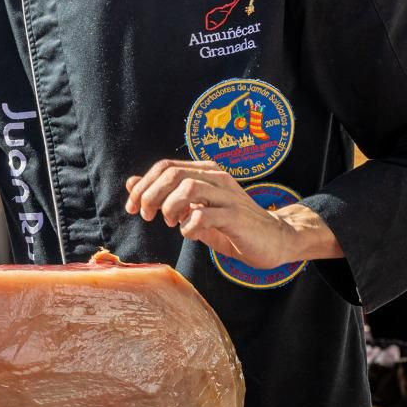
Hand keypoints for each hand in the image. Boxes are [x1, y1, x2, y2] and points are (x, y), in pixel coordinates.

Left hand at [124, 160, 341, 269]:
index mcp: (205, 172)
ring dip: (170, 207)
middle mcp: (217, 178)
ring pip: (188, 188)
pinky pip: (204, 215)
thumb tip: (131, 183)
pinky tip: (190, 233)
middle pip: (172, 174)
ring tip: (170, 223)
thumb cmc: (231, 227)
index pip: (164, 167)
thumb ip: (165, 196)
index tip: (132, 207)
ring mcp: (228, 196)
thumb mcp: (194, 210)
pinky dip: (189, 225)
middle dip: (150, 195)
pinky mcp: (236, 216)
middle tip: (146, 215)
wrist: (275, 240)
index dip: (143, 185)